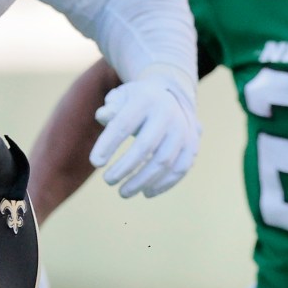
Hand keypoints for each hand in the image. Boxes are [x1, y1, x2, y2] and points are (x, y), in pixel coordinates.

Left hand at [89, 69, 198, 197]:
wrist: (173, 95)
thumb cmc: (137, 102)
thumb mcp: (121, 98)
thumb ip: (110, 108)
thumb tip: (103, 116)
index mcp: (146, 100)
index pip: (124, 124)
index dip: (108, 145)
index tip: (95, 163)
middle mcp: (168, 113)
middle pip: (145, 146)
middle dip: (124, 167)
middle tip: (108, 181)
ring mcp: (183, 130)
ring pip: (164, 162)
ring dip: (142, 181)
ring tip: (123, 192)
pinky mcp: (192, 146)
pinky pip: (180, 169)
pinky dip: (163, 185)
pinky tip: (146, 193)